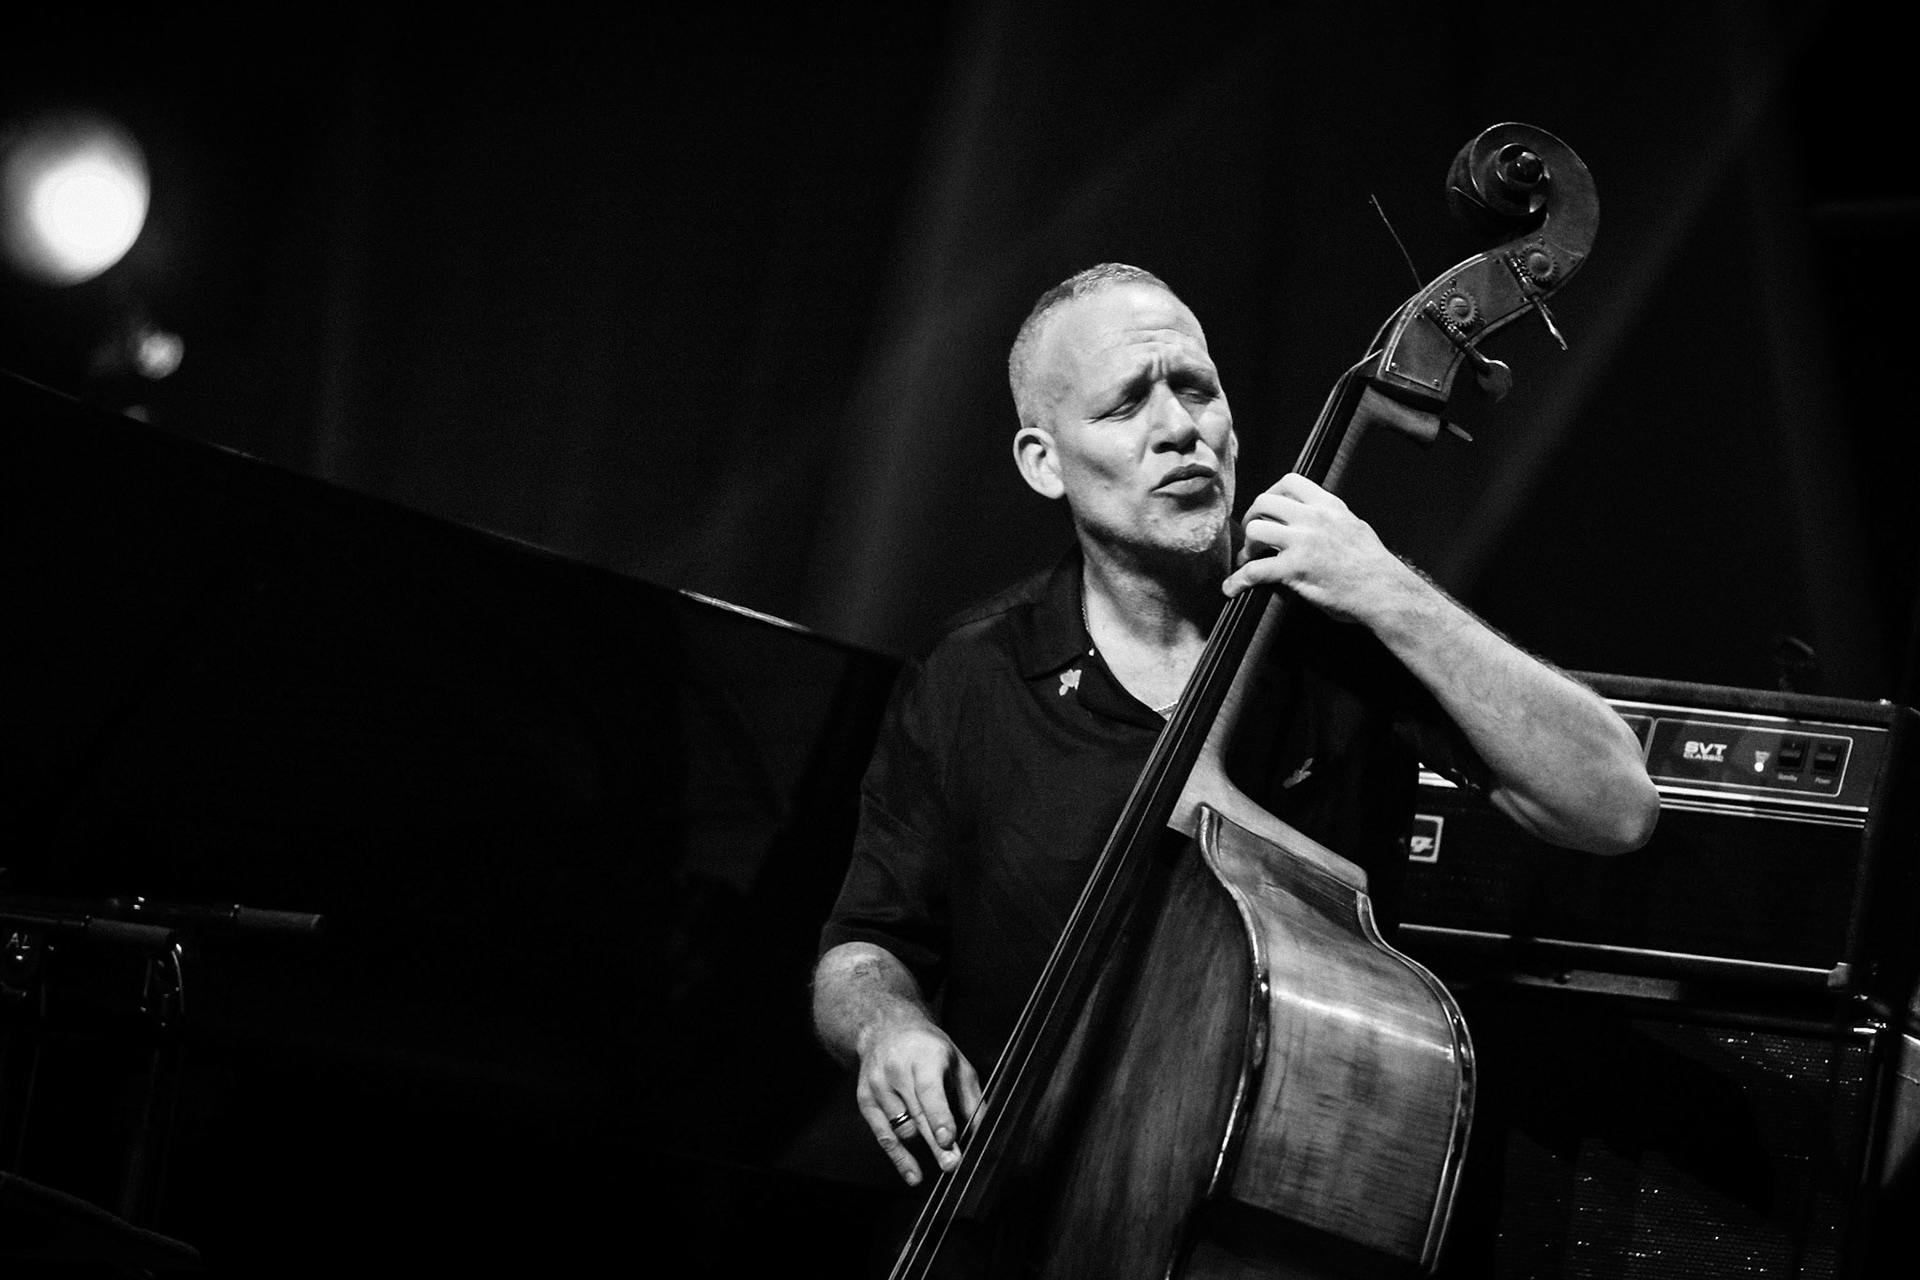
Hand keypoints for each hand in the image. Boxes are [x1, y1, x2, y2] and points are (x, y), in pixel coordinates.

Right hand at [857, 1017, 983, 1186]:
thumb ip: (970, 1097)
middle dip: (936, 1143)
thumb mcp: (957, 1062)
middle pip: (917, 1114)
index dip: (938, 1116)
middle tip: (953, 1164)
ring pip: (901, 1128)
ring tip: (944, 1161)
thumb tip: (984, 1130)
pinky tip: (913, 1174)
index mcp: (923, 1056)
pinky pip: (883, 1136)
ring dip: (922, 1149)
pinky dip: (899, 1157)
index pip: (929, 1090)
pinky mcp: (865, 1100)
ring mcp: (877, 1086)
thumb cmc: (928, 1048)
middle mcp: (896, 1070)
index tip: (948, 1139)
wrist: (885, 1030)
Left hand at [1222, 472, 1418, 622]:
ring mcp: (1303, 542)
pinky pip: (1254, 571)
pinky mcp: (1295, 569)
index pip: (1290, 482)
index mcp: (1329, 506)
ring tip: (1250, 560)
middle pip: (1264, 502)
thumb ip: (1332, 519)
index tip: (1267, 510)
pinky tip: (1232, 588)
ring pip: (1255, 530)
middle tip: (1252, 537)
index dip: (1271, 494)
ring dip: (1247, 546)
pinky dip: (1237, 580)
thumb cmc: (1373, 566)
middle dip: (1252, 518)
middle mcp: (1313, 518)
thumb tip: (1316, 518)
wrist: (1384, 591)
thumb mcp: (1355, 527)